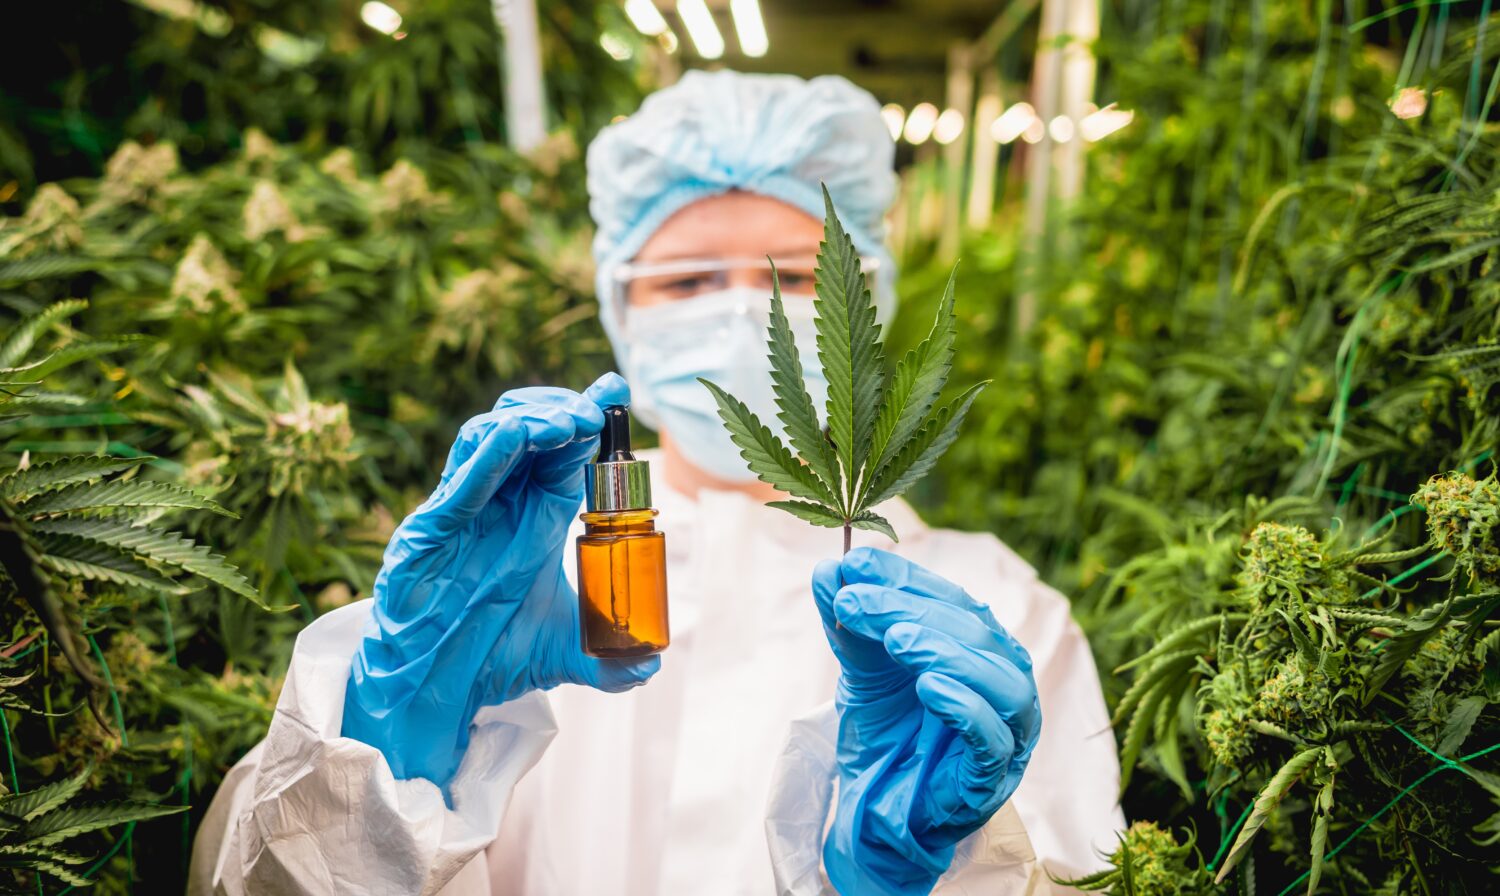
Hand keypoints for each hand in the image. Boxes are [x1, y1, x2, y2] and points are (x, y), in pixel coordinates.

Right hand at [342, 373, 658, 788]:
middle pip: (528, 430)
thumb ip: (609, 660)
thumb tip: (651, 666)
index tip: (617, 392)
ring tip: (571, 423)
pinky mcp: (428, 533)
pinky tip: (514, 436)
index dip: (589, 420)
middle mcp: (498, 505)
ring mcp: (462, 513)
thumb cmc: (488, 658)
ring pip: (489, 439)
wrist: (432, 693)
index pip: (563, 453)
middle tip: (598, 410)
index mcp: (532, 518)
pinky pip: (457, 483)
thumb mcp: (562, 654)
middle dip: (564, 410)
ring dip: (532, 422)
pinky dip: (486, 456)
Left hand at [812, 547, 1040, 894]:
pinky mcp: (994, 778)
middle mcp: (1006, 681)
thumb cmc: (887, 733)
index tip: (855, 566)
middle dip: (910, 611)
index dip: (906, 579)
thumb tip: (830, 567)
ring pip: (999, 680)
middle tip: (854, 602)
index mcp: (983, 648)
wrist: (878, 809)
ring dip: (945, 651)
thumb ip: (850, 621)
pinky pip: (993, 739)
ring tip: (895, 641)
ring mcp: (1009, 731)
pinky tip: (929, 688)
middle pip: (974, 632)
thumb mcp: (863, 669)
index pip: (953, 600)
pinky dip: (965, 708)